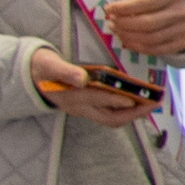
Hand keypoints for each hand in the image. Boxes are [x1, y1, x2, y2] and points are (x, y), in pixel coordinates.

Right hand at [30, 46, 154, 128]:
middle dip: (134, 114)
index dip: (118, 100)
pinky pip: (109, 114)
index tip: (137, 98)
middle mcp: (80, 107)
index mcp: (72, 97)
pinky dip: (125, 110)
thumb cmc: (42, 67)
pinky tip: (137, 102)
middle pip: (110, 118)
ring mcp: (83, 110)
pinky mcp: (87, 108)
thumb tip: (83, 79)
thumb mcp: (50, 65)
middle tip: (153, 104)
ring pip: (111, 118)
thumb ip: (66, 72)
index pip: (98, 100)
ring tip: (150, 104)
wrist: (31, 75)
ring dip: (132, 114)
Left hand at [104, 0, 184, 58]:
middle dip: (124, 24)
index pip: (146, 2)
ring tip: (117, 30)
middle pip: (148, 23)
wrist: (182, 10)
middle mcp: (181, 12)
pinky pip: (155, 50)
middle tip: (112, 22)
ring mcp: (184, 30)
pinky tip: (127, 40)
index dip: (124, 8)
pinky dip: (137, 47)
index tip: (109, 9)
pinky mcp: (182, 43)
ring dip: (128, 36)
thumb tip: (124, 5)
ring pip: (150, 39)